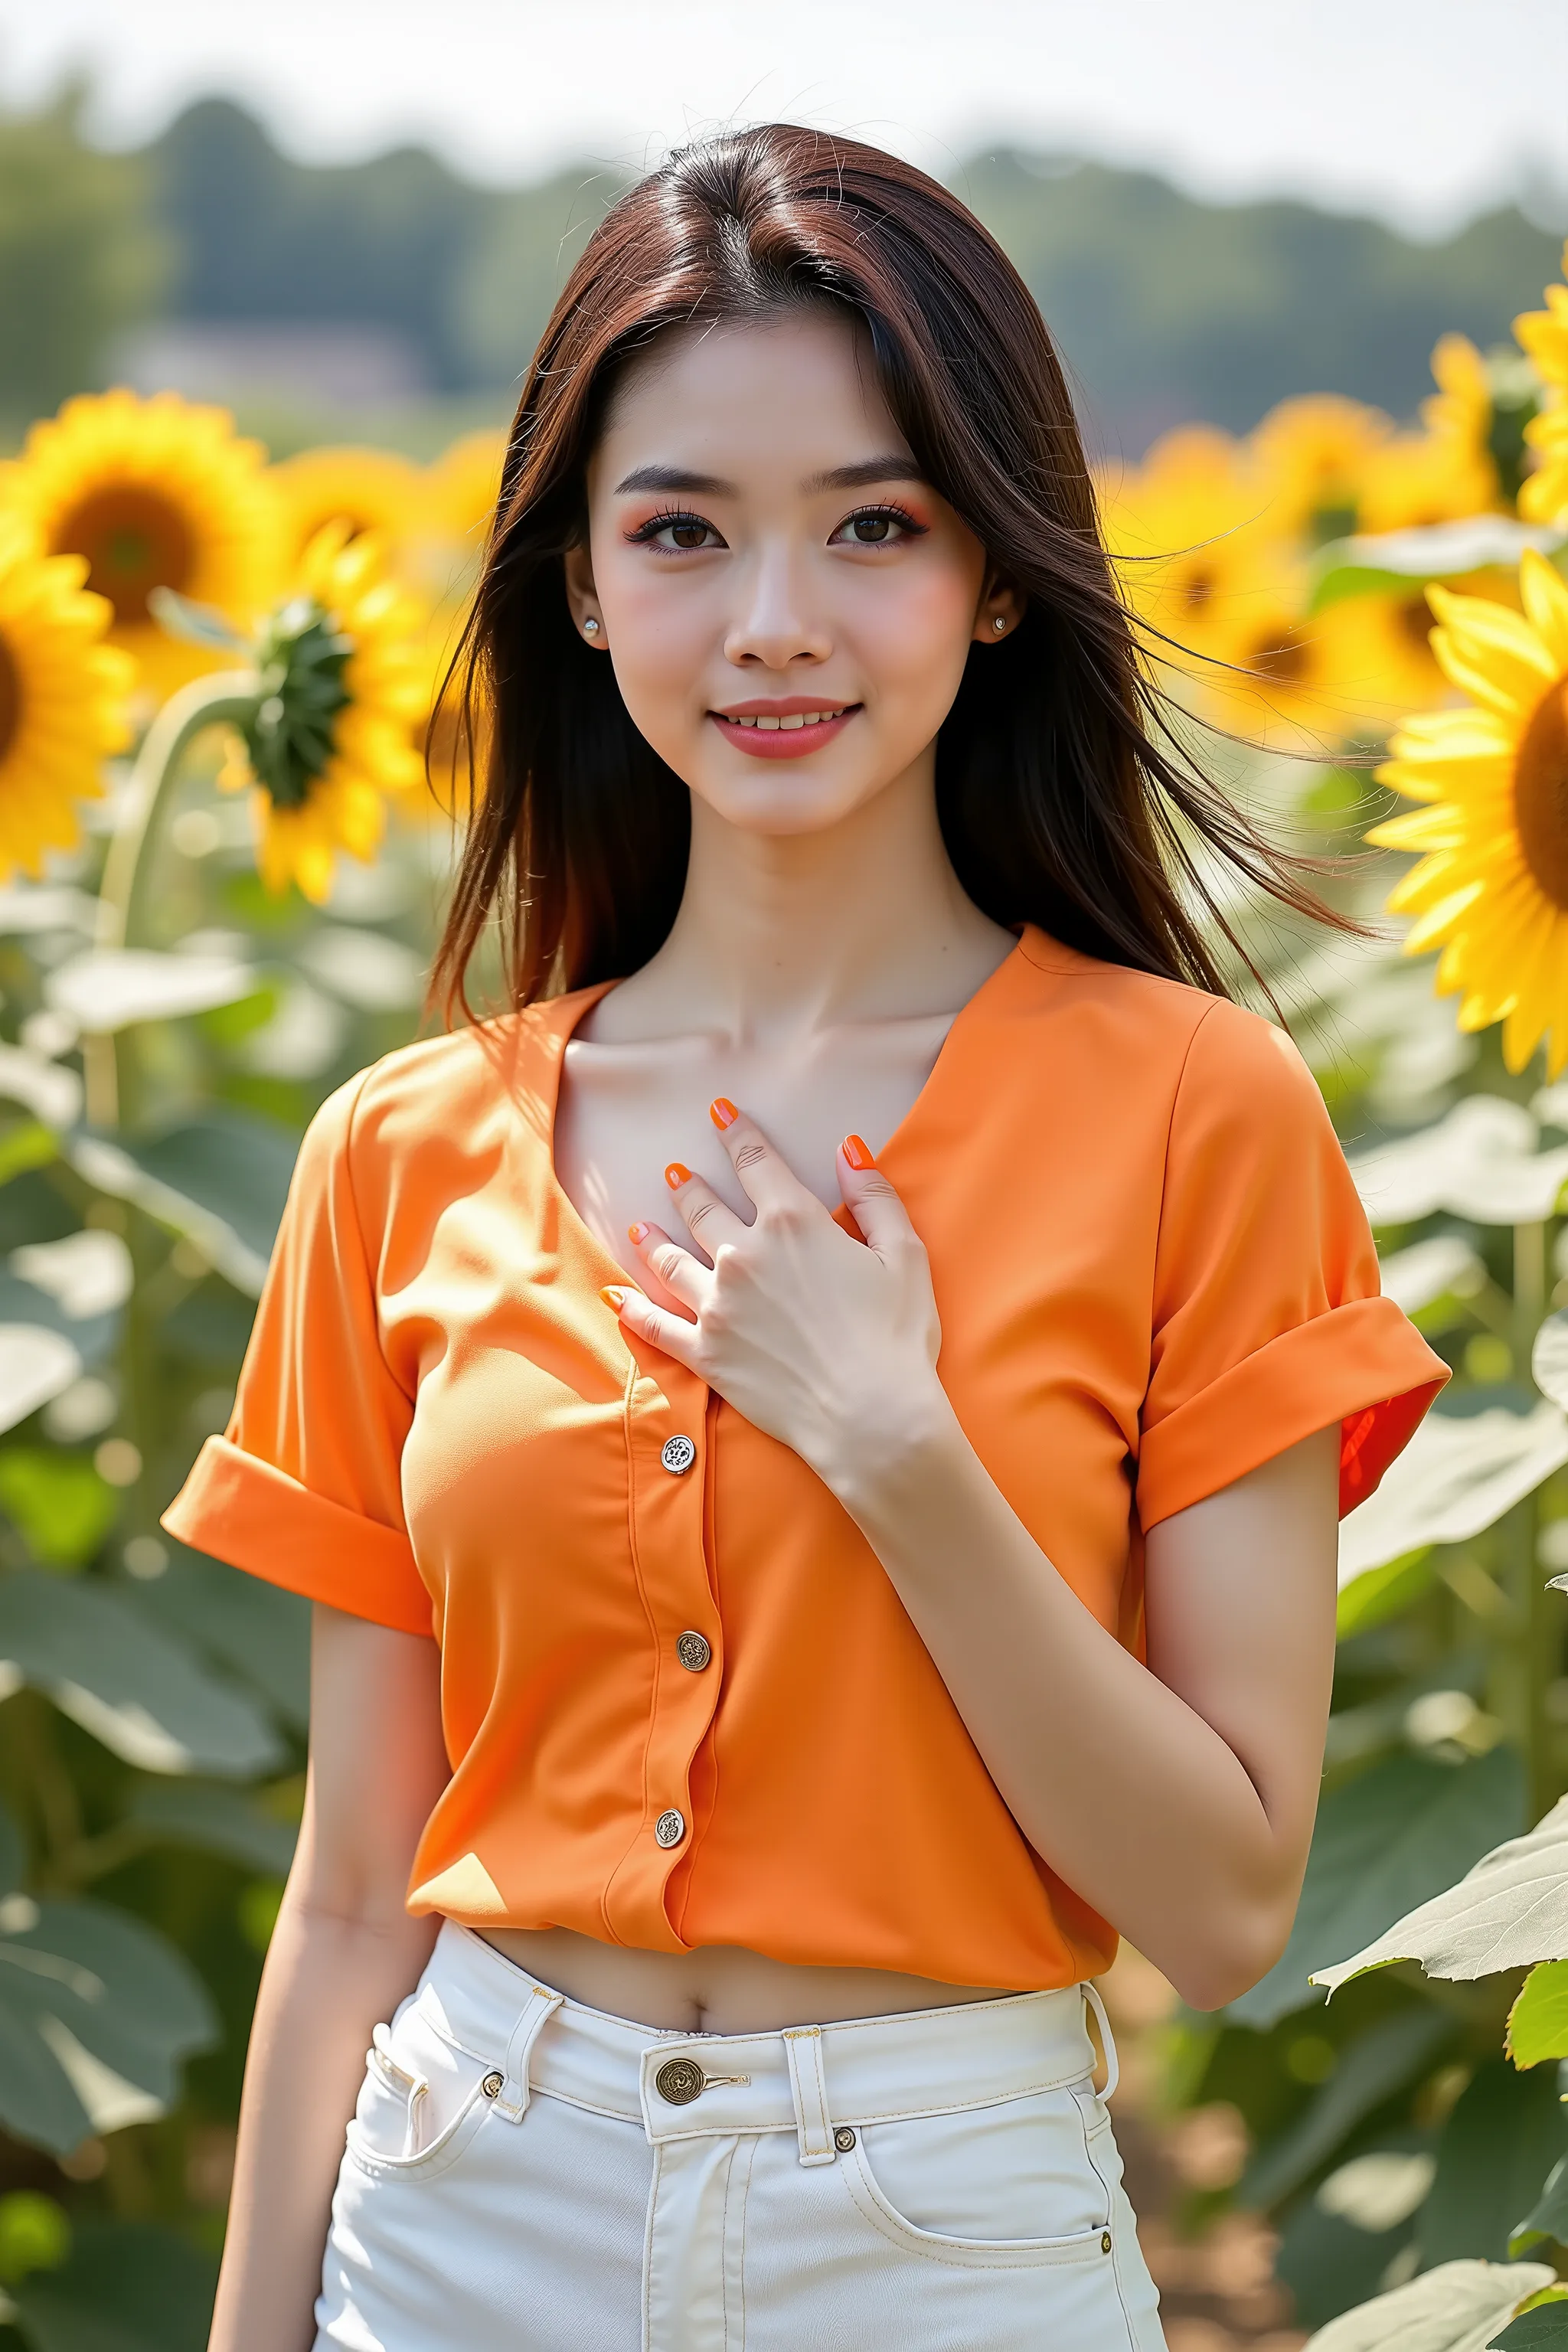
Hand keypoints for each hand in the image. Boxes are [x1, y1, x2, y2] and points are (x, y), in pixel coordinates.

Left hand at [607, 1102, 948, 1495]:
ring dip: (653, 1239)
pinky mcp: (704, 1352)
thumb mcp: (905, 1255)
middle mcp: (744, 1255)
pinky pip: (655, 1324)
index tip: (721, 1112)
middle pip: (703, 1208)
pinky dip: (632, 1309)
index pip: (757, 1162)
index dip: (738, 1133)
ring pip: (670, 1260)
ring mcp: (717, 1305)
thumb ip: (874, 1197)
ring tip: (639, 1226)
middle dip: (689, 1186)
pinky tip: (615, 1297)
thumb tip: (850, 1150)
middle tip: (676, 1173)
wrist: (870, 1415)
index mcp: (793, 1223)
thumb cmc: (895, 1336)